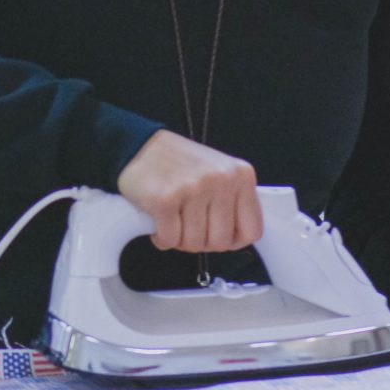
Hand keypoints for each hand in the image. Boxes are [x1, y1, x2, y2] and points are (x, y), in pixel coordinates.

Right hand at [116, 130, 263, 253]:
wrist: (137, 145)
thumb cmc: (178, 163)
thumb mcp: (219, 172)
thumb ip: (234, 200)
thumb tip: (239, 238)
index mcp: (240, 175)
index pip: (252, 231)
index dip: (232, 240)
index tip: (217, 234)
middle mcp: (220, 179)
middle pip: (221, 242)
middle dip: (201, 241)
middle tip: (188, 226)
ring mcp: (193, 189)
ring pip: (194, 244)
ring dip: (179, 239)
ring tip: (172, 220)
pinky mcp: (165, 200)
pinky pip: (170, 240)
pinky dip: (162, 238)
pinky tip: (158, 221)